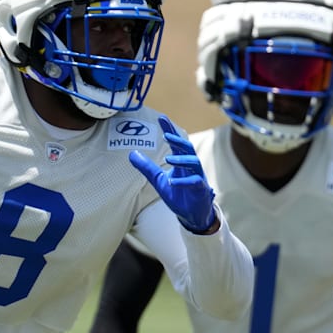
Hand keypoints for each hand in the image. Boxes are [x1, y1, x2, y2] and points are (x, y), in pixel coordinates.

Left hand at [130, 115, 216, 233]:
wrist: (191, 214)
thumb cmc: (178, 194)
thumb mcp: (159, 179)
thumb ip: (147, 167)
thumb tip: (132, 154)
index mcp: (181, 162)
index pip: (176, 143)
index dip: (170, 130)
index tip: (162, 118)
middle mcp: (191, 167)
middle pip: (188, 148)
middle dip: (178, 140)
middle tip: (165, 135)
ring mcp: (198, 177)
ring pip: (194, 163)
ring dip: (181, 159)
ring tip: (167, 159)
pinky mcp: (200, 189)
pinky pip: (195, 182)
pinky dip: (184, 181)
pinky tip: (173, 182)